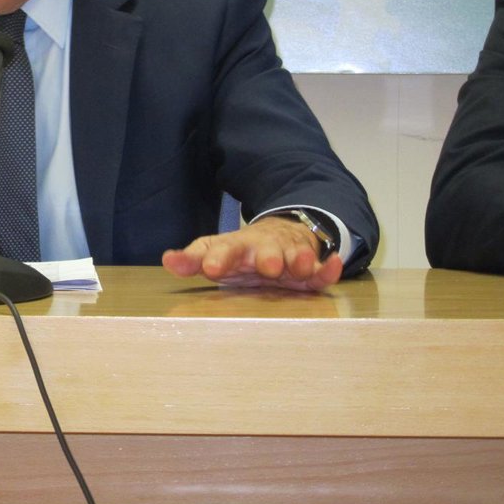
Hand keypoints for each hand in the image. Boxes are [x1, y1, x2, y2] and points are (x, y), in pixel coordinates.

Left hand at [161, 215, 342, 290]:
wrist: (278, 234)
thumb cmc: (240, 253)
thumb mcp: (215, 254)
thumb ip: (192, 260)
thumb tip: (168, 260)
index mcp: (236, 248)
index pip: (224, 249)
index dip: (217, 258)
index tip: (211, 268)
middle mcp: (263, 249)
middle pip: (265, 250)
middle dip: (267, 257)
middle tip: (267, 267)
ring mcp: (289, 255)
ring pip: (296, 256)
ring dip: (299, 260)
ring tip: (301, 266)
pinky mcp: (311, 265)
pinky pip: (322, 268)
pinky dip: (329, 267)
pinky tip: (335, 264)